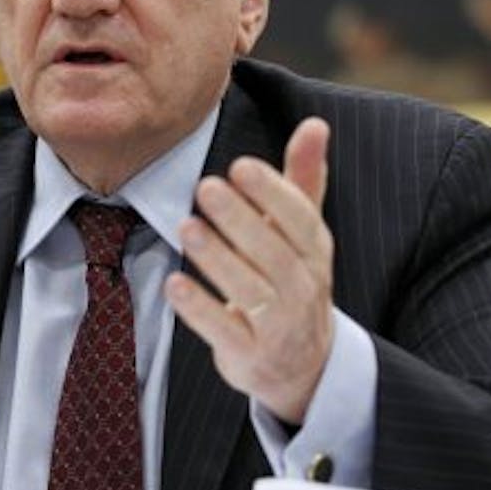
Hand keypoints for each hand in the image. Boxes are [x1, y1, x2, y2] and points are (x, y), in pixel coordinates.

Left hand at [165, 117, 332, 423]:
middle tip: (206, 187)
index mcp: (315, 254)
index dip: (274, 194)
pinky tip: (174, 285)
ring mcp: (279, 328)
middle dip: (241, 220)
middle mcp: (303, 290)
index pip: (301, 221)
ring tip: (187, 226)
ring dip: (217, 258)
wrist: (304, 366)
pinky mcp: (250, 356)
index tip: (241, 166)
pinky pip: (225, 332)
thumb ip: (302, 179)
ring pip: (250, 291)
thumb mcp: (303, 234)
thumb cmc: (293, 280)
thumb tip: (315, 123)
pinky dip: (200, 309)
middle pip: (274, 253)